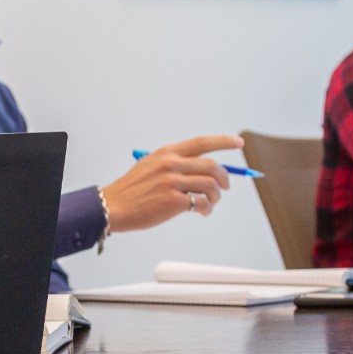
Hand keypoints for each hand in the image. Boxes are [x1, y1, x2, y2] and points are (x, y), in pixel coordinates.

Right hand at [101, 135, 241, 231]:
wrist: (114, 207)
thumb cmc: (132, 190)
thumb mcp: (150, 166)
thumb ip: (174, 164)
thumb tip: (203, 170)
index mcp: (167, 153)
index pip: (201, 142)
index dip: (223, 141)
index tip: (238, 142)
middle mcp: (171, 164)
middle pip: (211, 165)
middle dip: (224, 177)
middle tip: (224, 187)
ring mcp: (172, 182)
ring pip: (211, 185)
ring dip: (216, 196)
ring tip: (210, 203)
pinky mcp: (173, 201)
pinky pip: (202, 203)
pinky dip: (207, 209)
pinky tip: (203, 212)